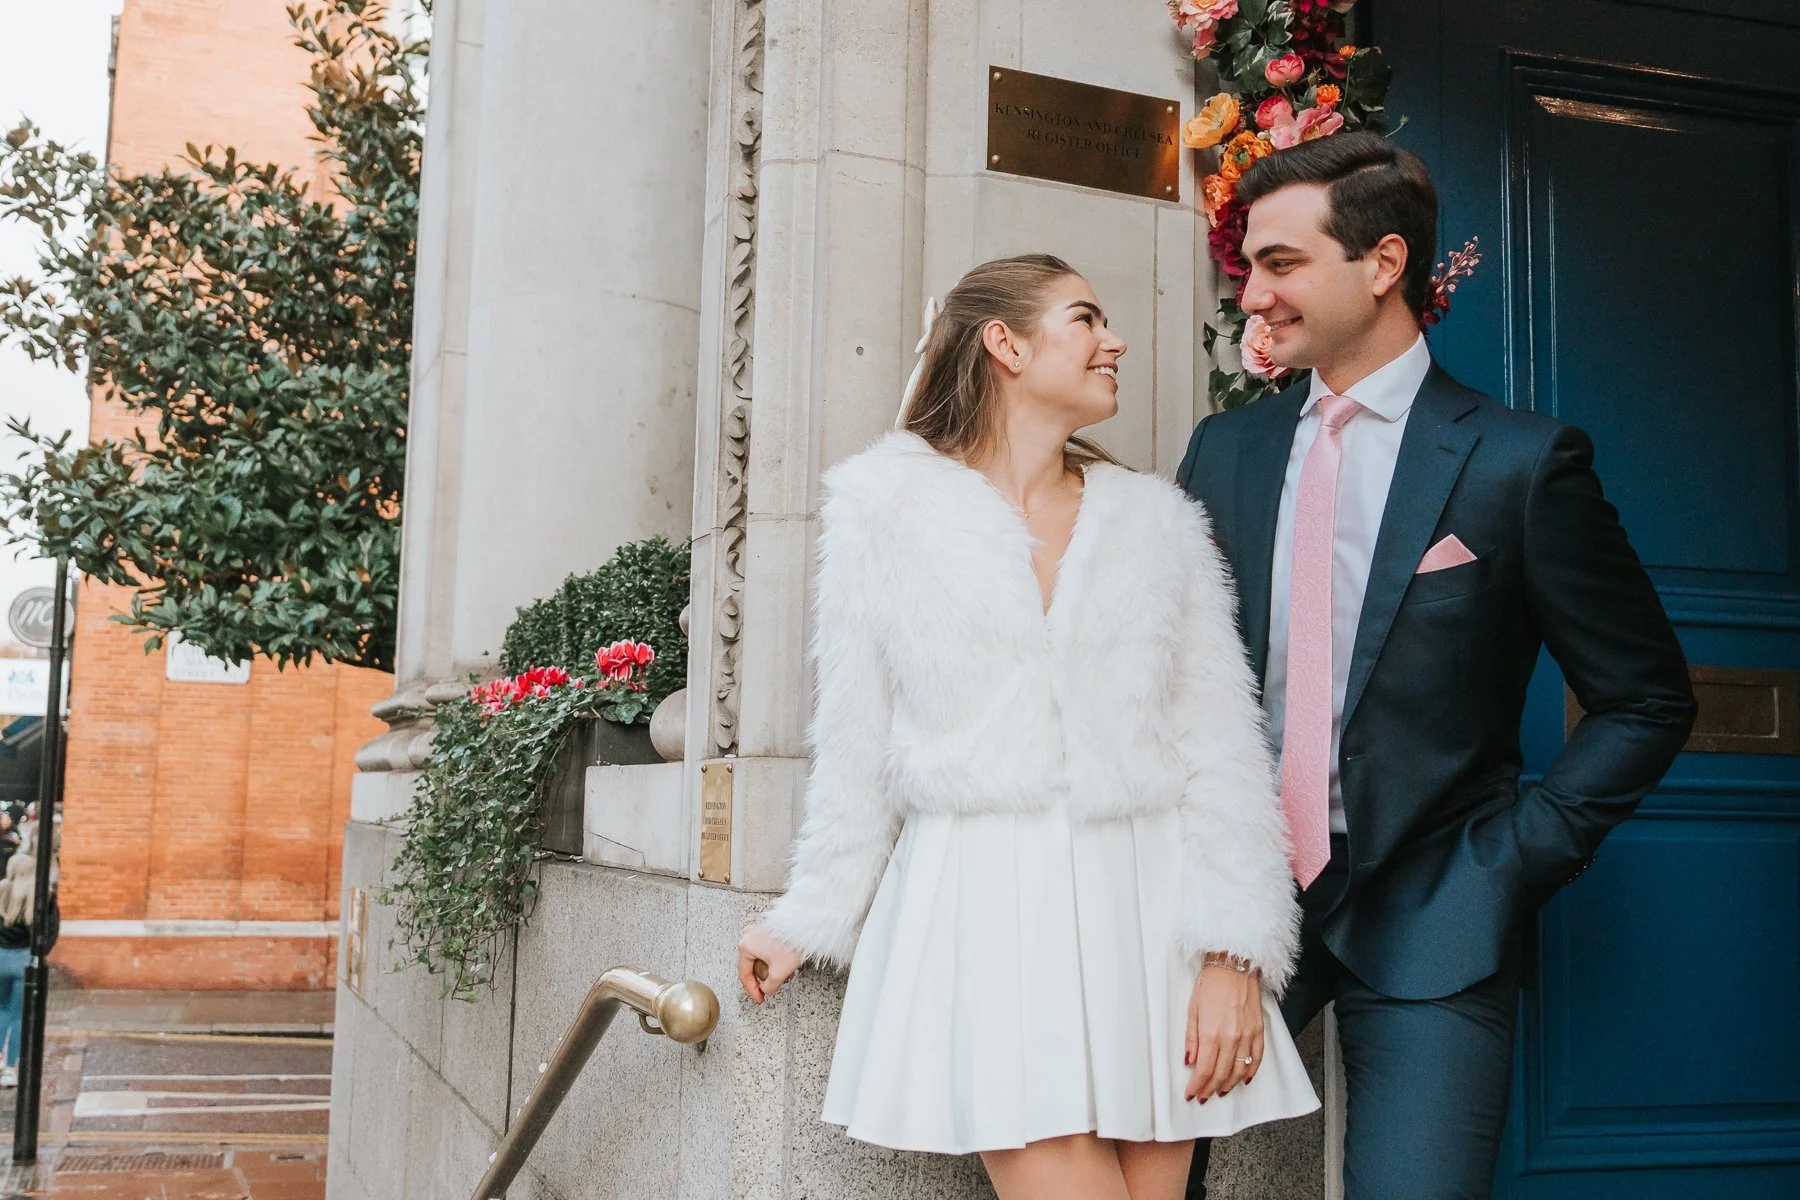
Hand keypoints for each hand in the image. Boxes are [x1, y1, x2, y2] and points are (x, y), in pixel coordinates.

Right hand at [737, 922, 802, 1003]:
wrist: (806, 927)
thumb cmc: (791, 943)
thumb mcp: (778, 973)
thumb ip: (769, 987)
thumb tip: (766, 990)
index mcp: (746, 946)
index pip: (744, 974)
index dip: (752, 990)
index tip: (759, 998)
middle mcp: (749, 937)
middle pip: (752, 966)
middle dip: (763, 980)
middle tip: (768, 990)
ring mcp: (758, 932)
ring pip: (760, 959)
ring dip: (770, 971)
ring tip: (782, 977)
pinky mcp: (767, 931)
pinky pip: (765, 950)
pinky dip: (773, 961)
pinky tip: (784, 966)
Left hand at [1184, 960, 1263, 1102]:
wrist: (1233, 966)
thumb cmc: (1210, 985)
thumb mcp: (1192, 1010)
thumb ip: (1191, 1039)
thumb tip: (1189, 1062)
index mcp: (1211, 1033)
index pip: (1204, 1070)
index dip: (1197, 1086)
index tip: (1191, 1094)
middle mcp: (1231, 1038)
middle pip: (1220, 1074)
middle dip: (1210, 1089)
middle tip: (1203, 1096)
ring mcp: (1247, 1036)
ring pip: (1239, 1071)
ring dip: (1229, 1085)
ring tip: (1220, 1091)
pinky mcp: (1259, 1031)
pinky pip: (1258, 1059)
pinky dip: (1251, 1073)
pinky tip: (1244, 1080)